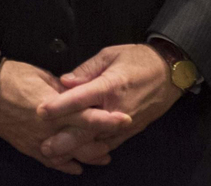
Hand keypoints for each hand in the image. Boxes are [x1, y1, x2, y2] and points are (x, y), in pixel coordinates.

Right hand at [0, 60, 130, 173]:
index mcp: (55, 107)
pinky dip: (65, 166)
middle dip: (103, 141)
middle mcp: (50, 127)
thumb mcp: (43, 76)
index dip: (108, 119)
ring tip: (103, 156)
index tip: (125, 119)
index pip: (87, 116)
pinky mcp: (28, 147)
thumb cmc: (15, 76)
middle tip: (118, 141)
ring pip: (69, 154)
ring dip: (88, 156)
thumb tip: (79, 94)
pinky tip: (77, 168)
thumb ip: (63, 90)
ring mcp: (39, 140)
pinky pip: (50, 161)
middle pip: (82, 140)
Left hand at [36, 44, 181, 162]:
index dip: (59, 106)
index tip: (40, 112)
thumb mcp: (110, 55)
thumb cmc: (138, 59)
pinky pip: (110, 144)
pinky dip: (94, 151)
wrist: (170, 73)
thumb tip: (64, 81)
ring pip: (97, 141)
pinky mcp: (130, 130)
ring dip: (76, 149)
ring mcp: (124, 123)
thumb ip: (86, 69)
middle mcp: (117, 108)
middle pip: (87, 128)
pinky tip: (80, 155)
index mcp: (110, 86)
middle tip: (43, 146)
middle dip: (64, 140)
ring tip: (56, 155)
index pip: (80, 99)